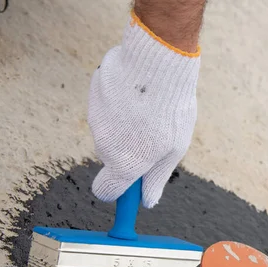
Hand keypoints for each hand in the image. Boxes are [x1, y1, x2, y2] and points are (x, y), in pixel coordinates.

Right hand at [87, 11, 200, 207]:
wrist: (157, 62)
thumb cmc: (171, 109)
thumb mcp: (174, 149)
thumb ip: (156, 178)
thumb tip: (147, 202)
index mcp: (125, 165)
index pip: (106, 192)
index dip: (117, 192)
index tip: (129, 186)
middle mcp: (104, 147)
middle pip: (111, 160)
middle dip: (128, 153)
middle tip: (154, 133)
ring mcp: (95, 121)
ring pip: (109, 133)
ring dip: (125, 126)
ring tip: (149, 108)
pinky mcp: (93, 97)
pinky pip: (106, 109)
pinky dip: (119, 105)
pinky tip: (137, 93)